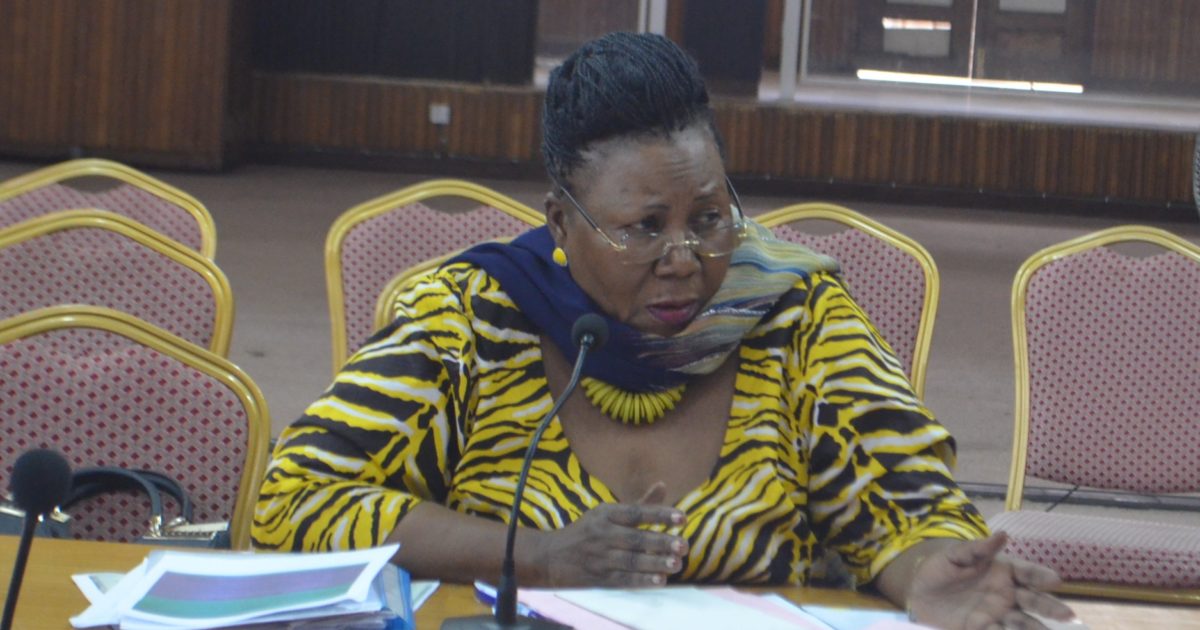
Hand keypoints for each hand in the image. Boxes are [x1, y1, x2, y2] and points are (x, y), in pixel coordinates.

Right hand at [530, 482, 687, 586]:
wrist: (550, 557)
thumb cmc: (587, 532)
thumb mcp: (607, 513)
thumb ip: (639, 504)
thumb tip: (663, 485)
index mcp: (606, 514)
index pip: (636, 513)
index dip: (659, 514)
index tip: (682, 517)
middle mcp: (602, 533)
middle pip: (636, 538)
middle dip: (661, 542)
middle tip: (684, 545)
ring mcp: (599, 556)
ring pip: (631, 560)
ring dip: (655, 563)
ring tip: (676, 564)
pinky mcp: (598, 577)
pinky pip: (622, 579)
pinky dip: (641, 580)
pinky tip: (659, 580)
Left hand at [907, 532, 1075, 629]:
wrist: (919, 591)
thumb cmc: (942, 567)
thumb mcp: (955, 555)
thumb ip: (978, 548)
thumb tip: (1002, 535)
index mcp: (1003, 571)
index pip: (1026, 572)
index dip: (1040, 575)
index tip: (1055, 580)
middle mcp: (1007, 594)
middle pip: (1032, 601)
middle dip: (1049, 607)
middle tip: (1067, 614)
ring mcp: (997, 614)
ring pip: (1022, 622)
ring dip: (1035, 628)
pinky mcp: (982, 629)